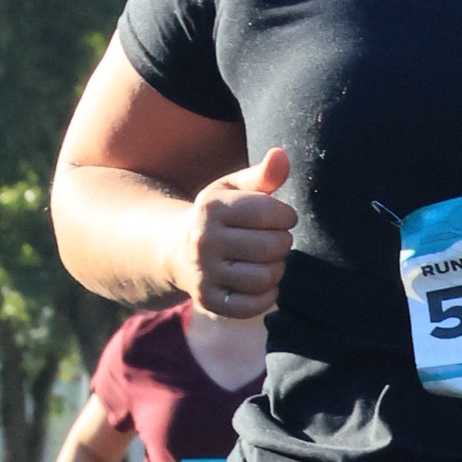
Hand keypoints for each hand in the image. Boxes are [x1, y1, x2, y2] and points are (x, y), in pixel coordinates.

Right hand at [180, 152, 294, 318]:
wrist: (175, 249)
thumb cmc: (218, 216)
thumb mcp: (234, 189)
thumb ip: (263, 174)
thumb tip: (281, 155)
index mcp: (212, 208)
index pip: (271, 213)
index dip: (287, 216)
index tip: (281, 218)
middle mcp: (204, 241)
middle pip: (271, 247)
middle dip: (283, 243)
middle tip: (275, 241)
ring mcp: (203, 274)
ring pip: (264, 277)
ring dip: (277, 269)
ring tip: (270, 260)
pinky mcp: (207, 300)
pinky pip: (253, 306)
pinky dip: (267, 295)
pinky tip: (263, 282)